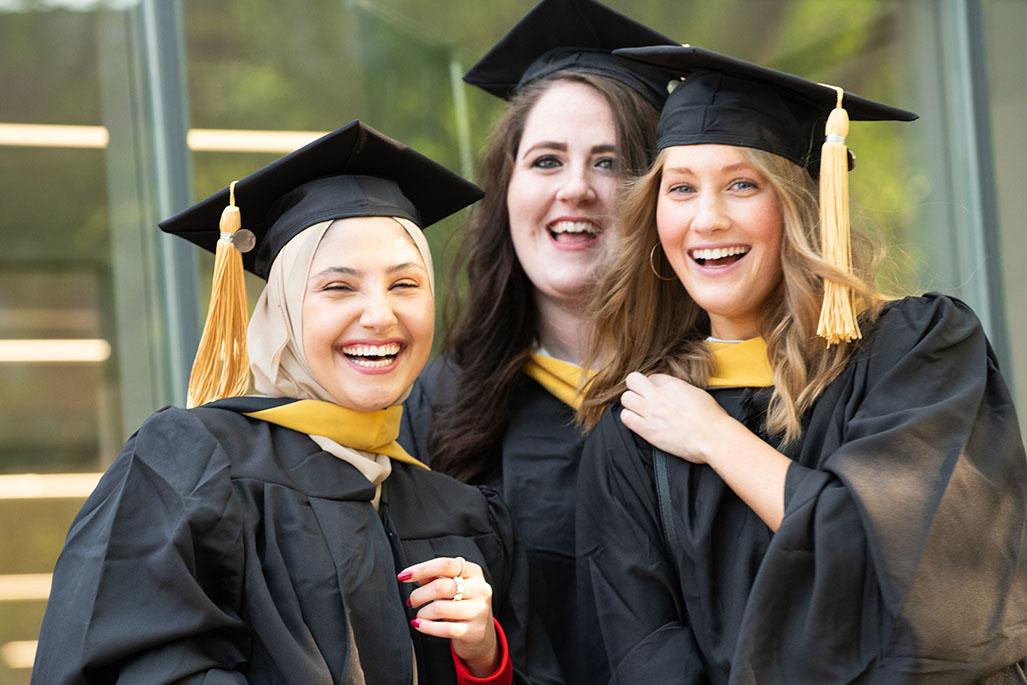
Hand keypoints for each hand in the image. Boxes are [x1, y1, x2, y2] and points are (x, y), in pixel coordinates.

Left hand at [398, 556, 497, 676]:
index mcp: (473, 572)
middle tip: (412, 601)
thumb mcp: (452, 586)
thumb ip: (434, 577)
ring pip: (440, 608)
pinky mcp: (474, 631)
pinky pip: (445, 628)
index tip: (403, 576)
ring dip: (422, 612)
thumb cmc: (461, 604)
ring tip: (418, 615)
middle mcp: (480, 589)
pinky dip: (426, 627)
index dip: (422, 569)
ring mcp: (478, 610)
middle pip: (441, 586)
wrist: (480, 633)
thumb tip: (413, 574)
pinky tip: (418, 625)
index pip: (445, 564)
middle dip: (419, 594)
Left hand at [620, 371, 732, 463]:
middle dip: (636, 388)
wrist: (712, 437)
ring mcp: (650, 412)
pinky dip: (630, 419)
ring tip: (640, 411)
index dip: (654, 385)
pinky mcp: (647, 430)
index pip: (652, 376)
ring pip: (625, 398)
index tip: (658, 393)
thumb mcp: (696, 393)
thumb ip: (679, 389)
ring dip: (631, 404)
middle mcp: (658, 396)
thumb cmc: (711, 418)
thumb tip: (673, 391)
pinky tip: (638, 422)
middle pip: (632, 381)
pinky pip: (625, 418)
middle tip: (643, 397)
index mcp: (672, 385)